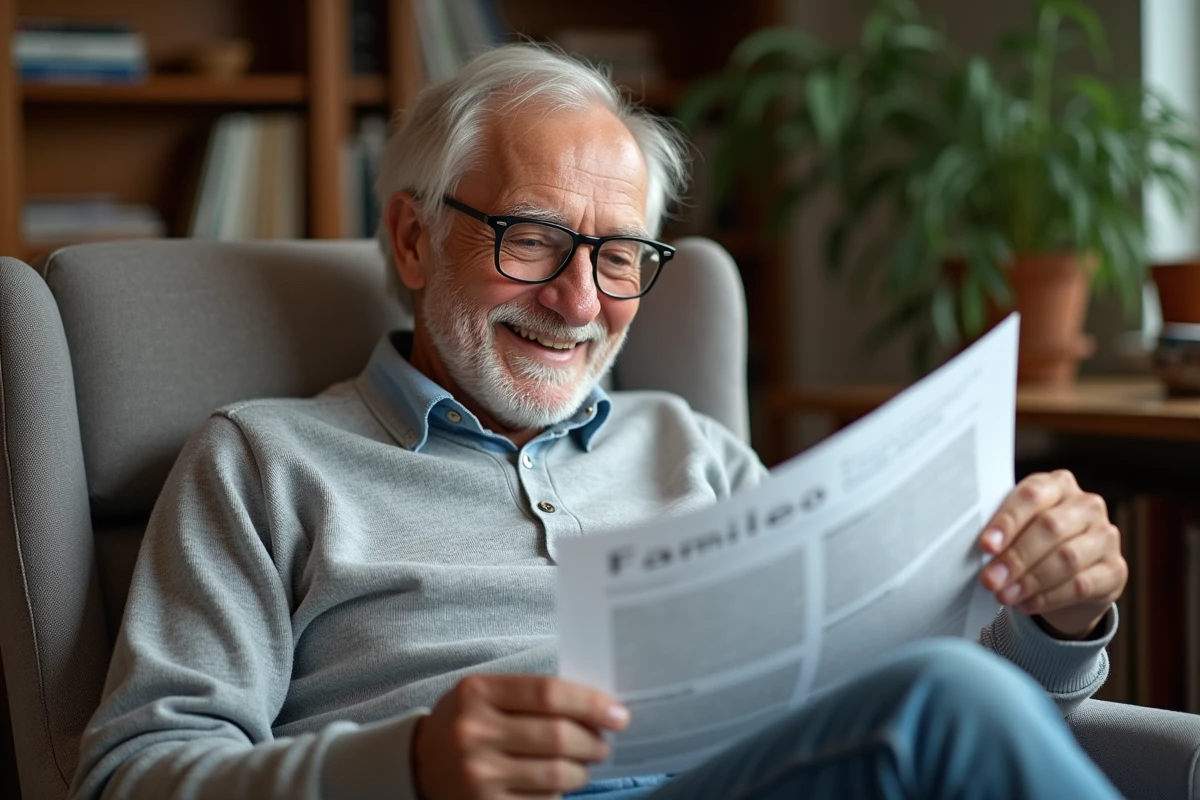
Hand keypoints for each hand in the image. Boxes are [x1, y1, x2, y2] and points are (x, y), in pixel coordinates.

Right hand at [412, 674, 628, 799]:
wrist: (421, 764)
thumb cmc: (468, 722)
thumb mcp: (488, 694)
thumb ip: (533, 695)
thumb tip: (599, 709)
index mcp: (476, 692)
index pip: (548, 692)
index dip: (590, 703)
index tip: (618, 714)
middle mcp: (473, 733)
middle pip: (557, 736)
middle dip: (593, 742)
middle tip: (603, 744)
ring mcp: (477, 775)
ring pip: (556, 774)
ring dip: (582, 771)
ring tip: (584, 764)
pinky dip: (558, 794)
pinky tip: (556, 784)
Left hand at [978, 470, 1126, 637]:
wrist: (1068, 579)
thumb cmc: (1033, 544)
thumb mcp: (1017, 531)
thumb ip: (1003, 533)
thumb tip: (982, 551)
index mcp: (1057, 485)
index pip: (1032, 495)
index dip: (1008, 521)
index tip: (986, 545)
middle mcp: (1087, 505)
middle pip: (1050, 528)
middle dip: (1016, 557)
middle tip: (990, 580)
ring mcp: (1106, 536)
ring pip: (1067, 558)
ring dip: (1030, 580)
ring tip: (1004, 595)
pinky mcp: (1116, 569)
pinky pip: (1081, 585)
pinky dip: (1049, 598)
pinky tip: (1026, 604)